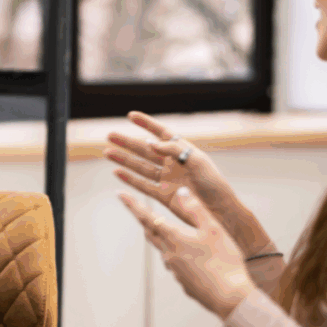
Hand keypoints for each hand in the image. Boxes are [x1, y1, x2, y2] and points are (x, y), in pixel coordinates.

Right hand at [106, 112, 272, 257]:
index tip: (131, 116)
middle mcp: (172, 164)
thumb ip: (174, 150)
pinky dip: (129, 179)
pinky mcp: (163, 195)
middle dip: (127, 142)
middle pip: (145, 150)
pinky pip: (143, 185)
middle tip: (110, 135)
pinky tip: (117, 173)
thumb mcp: (198, 162)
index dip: (147, 124)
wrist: (219, 211)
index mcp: (183, 151)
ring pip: (140, 166)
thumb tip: (151, 144)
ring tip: (107, 152)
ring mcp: (166, 179)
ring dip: (124, 159)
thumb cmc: (214, 184)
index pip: (162, 133)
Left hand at [119, 187, 255, 320]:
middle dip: (143, 219)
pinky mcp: (183, 281)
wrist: (229, 297)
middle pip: (150, 232)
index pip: (147, 216)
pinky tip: (190, 255)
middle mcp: (168, 253)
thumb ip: (195, 209)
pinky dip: (178, 254)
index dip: (133, 204)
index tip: (120, 194)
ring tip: (165, 228)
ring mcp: (174, 269)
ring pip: (163, 248)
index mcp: (173, 238)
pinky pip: (176, 263)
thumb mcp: (212, 229)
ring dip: (161, 236)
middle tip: (136, 208)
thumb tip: (181, 191)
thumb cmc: (224, 261)